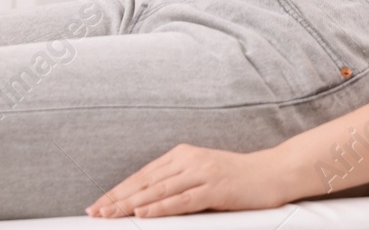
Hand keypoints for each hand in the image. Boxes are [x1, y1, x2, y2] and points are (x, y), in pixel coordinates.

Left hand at [86, 143, 291, 217]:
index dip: (118, 190)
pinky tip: (144, 214)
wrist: (273, 172)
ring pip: (159, 191)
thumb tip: (146, 203)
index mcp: (182, 155)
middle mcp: (189, 160)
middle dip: (117, 199)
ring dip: (131, 205)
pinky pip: (182, 200)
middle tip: (95, 212)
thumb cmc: (237, 178)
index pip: (143, 175)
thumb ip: (177, 185)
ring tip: (111, 215)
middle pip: (145, 182)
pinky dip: (160, 208)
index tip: (99, 204)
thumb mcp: (202, 176)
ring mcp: (202, 173)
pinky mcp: (215, 188)